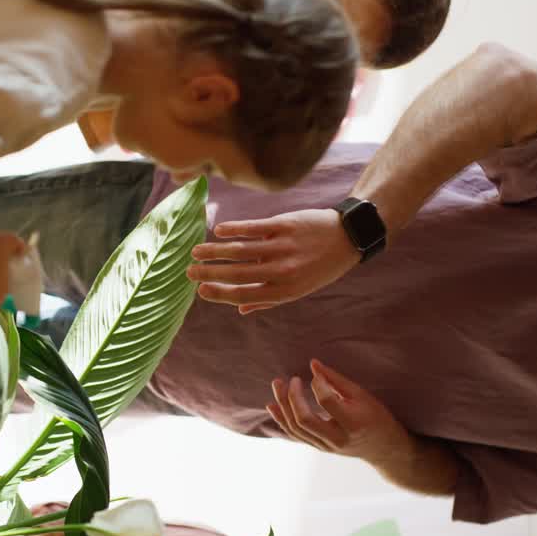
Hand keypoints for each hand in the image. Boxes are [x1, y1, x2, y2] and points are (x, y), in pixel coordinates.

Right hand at [187, 209, 358, 313]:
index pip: (244, 295)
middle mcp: (283, 270)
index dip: (220, 294)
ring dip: (214, 251)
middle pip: (237, 273)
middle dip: (209, 274)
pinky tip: (218, 231)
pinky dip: (233, 229)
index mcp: (285, 290)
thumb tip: (241, 310)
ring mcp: (283, 247)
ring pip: (240, 250)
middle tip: (189, 272)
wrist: (348, 236)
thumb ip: (269, 299)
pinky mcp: (284, 225)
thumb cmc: (321, 267)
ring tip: (196, 252)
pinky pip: (253, 228)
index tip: (200, 291)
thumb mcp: (300, 289)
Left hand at [267, 359, 411, 464]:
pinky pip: (296, 436)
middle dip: (292, 397)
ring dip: (283, 406)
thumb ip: (337, 380)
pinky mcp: (319, 448)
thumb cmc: (376, 416)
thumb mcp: (362, 395)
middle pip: (304, 420)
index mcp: (353, 423)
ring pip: (296, 429)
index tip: (317, 374)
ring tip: (277, 384)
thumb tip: (313, 365)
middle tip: (291, 379)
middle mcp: (337, 438)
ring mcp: (326, 446)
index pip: (327, 402)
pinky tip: (272, 406)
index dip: (318, 384)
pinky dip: (282, 420)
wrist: (383, 448)